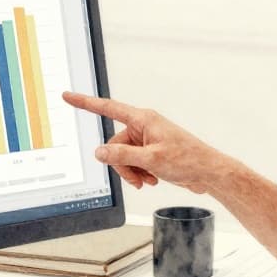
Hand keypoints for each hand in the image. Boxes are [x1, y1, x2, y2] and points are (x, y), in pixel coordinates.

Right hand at [62, 91, 227, 192]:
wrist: (208, 173)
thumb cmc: (187, 160)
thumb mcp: (151, 160)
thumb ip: (122, 156)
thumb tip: (100, 152)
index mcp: (143, 119)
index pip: (108, 108)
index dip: (86, 103)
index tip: (68, 96)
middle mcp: (144, 127)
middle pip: (115, 144)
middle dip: (122, 164)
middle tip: (137, 178)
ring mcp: (147, 140)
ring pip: (123, 156)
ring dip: (132, 171)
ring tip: (148, 180)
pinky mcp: (152, 152)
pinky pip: (134, 162)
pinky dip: (139, 173)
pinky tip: (152, 179)